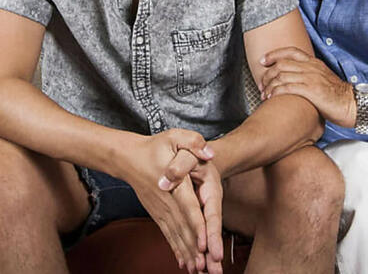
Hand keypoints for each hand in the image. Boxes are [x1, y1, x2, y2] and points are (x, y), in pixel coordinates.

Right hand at [118, 130, 213, 272]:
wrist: (127, 158)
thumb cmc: (156, 146)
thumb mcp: (175, 136)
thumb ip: (194, 142)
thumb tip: (209, 153)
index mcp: (174, 185)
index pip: (188, 208)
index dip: (198, 226)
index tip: (206, 244)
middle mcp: (166, 202)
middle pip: (184, 228)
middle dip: (198, 249)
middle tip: (210, 268)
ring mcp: (160, 210)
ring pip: (177, 235)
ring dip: (189, 254)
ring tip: (200, 271)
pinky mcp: (157, 214)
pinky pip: (169, 235)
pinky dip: (177, 249)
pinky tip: (186, 264)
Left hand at [259, 47, 355, 126]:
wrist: (354, 104)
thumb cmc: (339, 96)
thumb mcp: (324, 79)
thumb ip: (311, 76)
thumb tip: (297, 80)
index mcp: (315, 63)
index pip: (291, 51)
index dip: (274, 54)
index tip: (263, 61)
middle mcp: (312, 68)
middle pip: (281, 64)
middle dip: (267, 73)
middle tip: (261, 83)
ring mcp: (311, 78)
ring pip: (282, 75)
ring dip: (269, 85)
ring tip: (264, 94)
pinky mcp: (311, 91)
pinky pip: (287, 87)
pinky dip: (276, 92)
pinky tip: (271, 98)